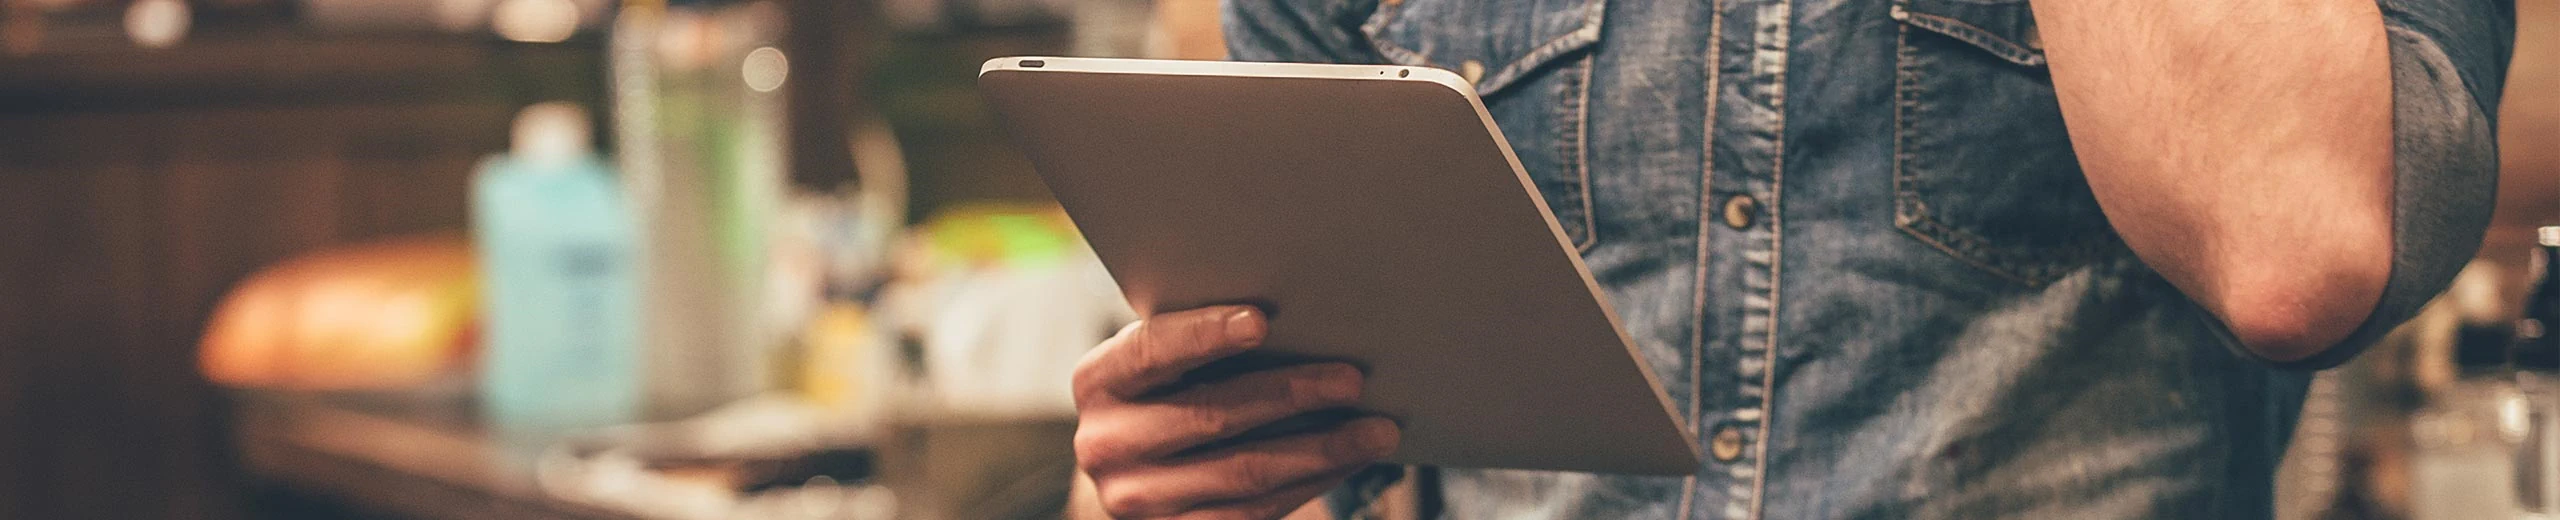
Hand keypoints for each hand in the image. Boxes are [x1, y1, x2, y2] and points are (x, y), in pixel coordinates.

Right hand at [1072, 305, 1400, 518]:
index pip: (1150, 351)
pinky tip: (1349, 460)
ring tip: (1377, 429)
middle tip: (1353, 379)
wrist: (1136, 474)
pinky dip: (1311, 482)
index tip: (1261, 320)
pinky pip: (1254, 513)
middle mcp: (1105, 445)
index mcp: (1098, 381)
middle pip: (1210, 415)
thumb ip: (1203, 339)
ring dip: (1321, 449)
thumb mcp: (1165, 362)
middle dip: (1290, 394)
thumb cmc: (1170, 393)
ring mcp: (1137, 500)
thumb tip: (1302, 316)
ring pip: (1243, 473)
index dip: (1204, 335)